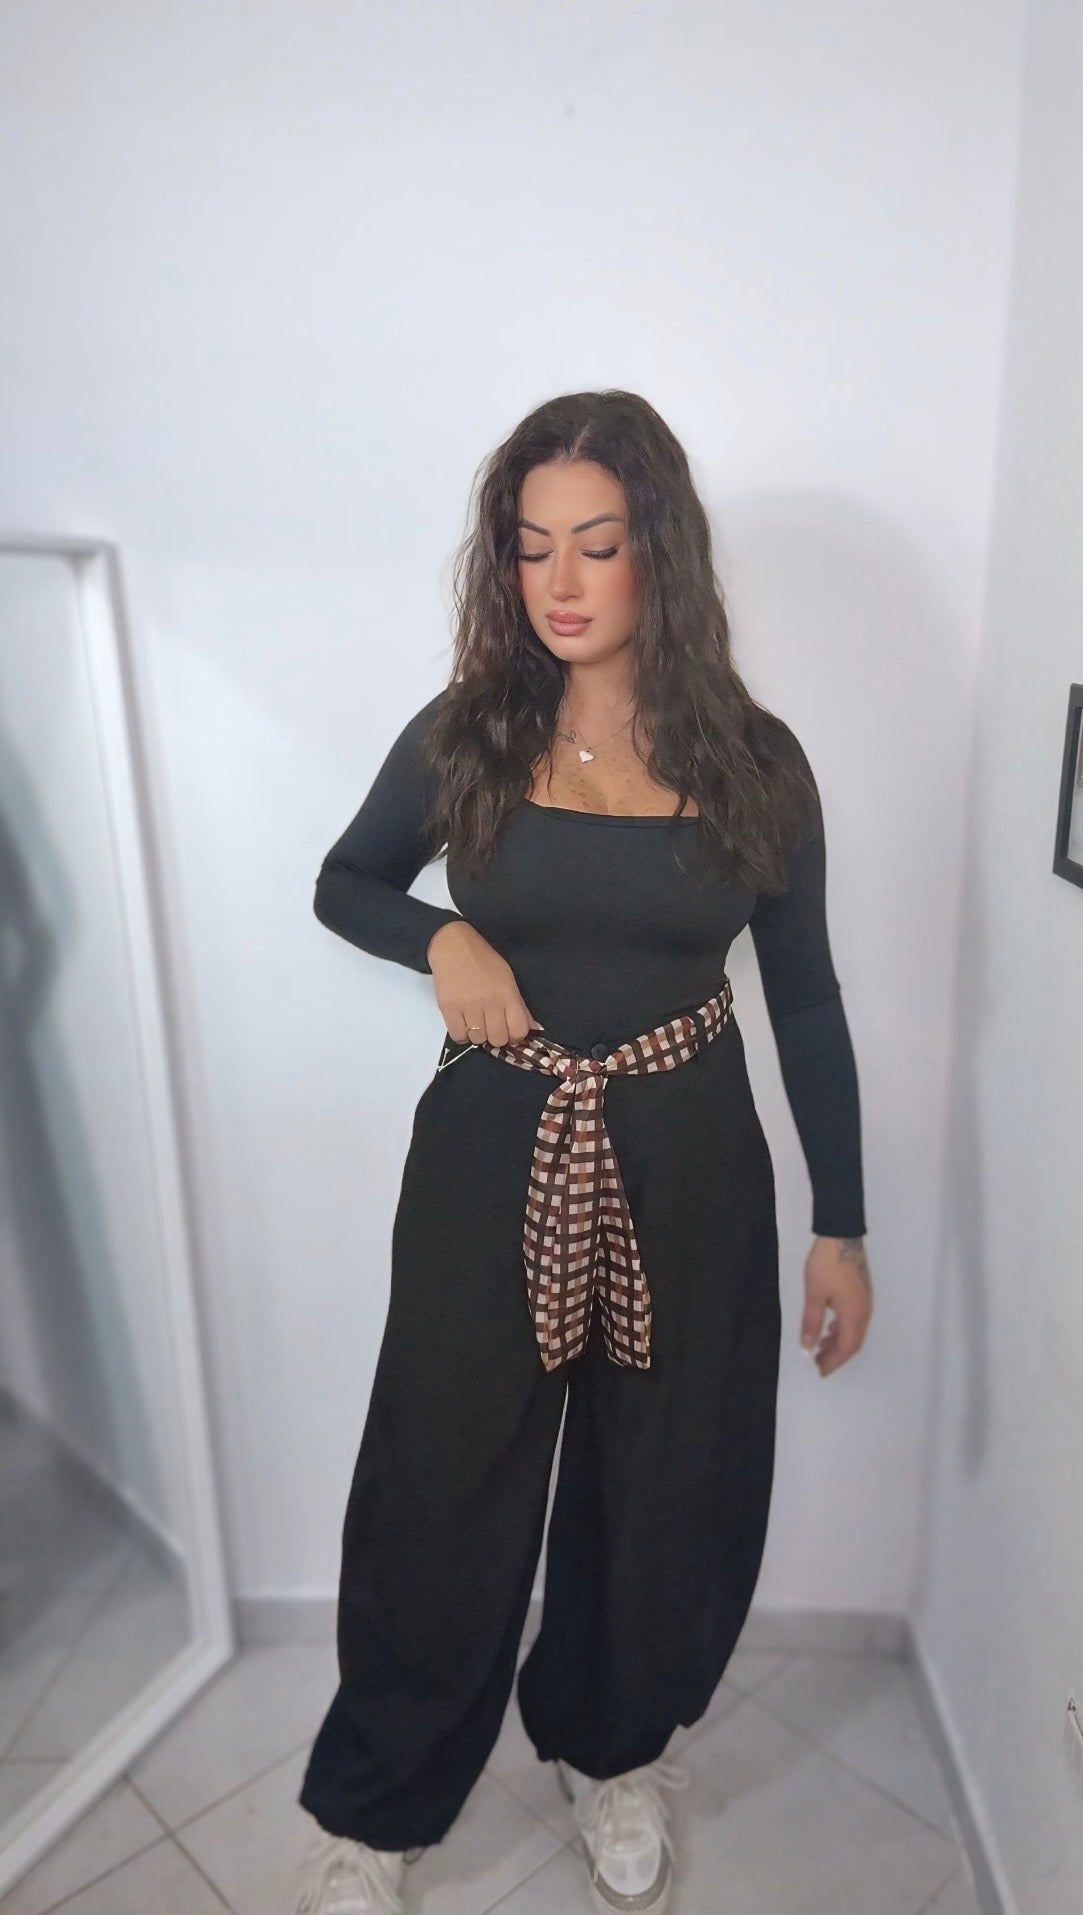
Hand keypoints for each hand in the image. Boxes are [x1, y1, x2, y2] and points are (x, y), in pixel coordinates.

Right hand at [425, 920, 544, 1048]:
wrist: (452, 945)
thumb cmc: (482, 960)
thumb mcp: (508, 978)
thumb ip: (520, 1006)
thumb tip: (534, 1028)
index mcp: (507, 993)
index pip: (519, 1030)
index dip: (516, 1036)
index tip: (510, 1031)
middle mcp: (490, 1002)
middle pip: (498, 1039)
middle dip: (496, 1037)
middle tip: (490, 1026)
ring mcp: (468, 1006)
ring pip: (478, 1040)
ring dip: (478, 1035)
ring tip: (475, 1022)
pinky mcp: (448, 1009)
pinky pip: (458, 1037)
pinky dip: (462, 1035)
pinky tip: (463, 1024)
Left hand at [798, 1236, 872, 1375]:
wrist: (842, 1235)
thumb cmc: (826, 1265)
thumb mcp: (814, 1295)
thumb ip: (811, 1323)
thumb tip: (807, 1347)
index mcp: (854, 1315)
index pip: (846, 1348)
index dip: (833, 1363)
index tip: (820, 1372)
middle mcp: (864, 1312)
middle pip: (853, 1343)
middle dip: (836, 1356)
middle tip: (818, 1364)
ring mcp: (866, 1302)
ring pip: (855, 1332)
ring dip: (839, 1342)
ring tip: (820, 1348)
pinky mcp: (863, 1294)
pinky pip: (855, 1320)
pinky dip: (843, 1330)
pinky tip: (830, 1328)